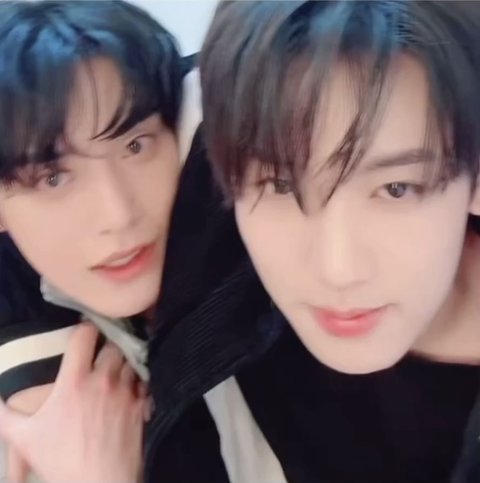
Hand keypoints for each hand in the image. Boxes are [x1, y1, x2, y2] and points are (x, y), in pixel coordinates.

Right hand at [0, 323, 145, 482]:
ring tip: (114, 375)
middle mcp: (103, 380)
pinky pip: (144, 381)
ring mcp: (125, 391)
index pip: (84, 336)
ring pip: (129, 362)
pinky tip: (130, 391)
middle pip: (112, 346)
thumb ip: (5, 414)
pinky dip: (138, 382)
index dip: (85, 329)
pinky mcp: (141, 404)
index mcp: (75, 381)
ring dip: (122, 365)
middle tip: (99, 358)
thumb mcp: (24, 437)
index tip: (84, 334)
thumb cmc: (60, 460)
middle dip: (106, 348)